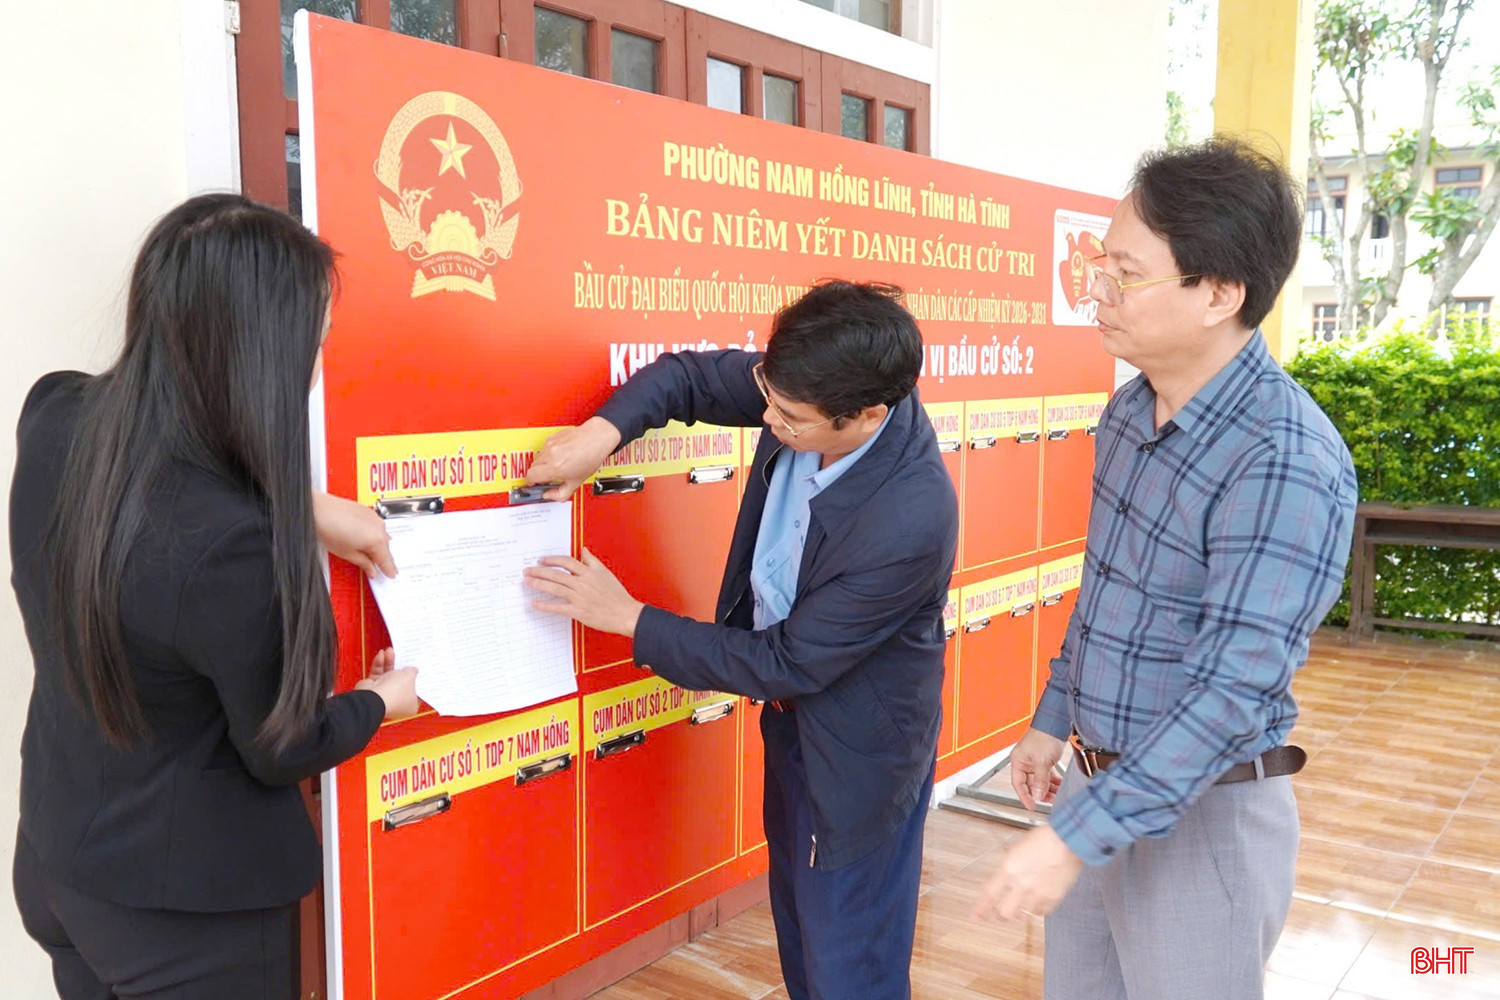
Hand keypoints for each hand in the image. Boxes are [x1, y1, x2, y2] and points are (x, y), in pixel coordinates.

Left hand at [313, 492, 396, 577]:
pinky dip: (372, 534)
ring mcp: (375, 518)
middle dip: (383, 558)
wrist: (318, 509)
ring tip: (367, 552)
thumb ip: (364, 564)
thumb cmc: (329, 528)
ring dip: (378, 545)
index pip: (388, 561)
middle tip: (378, 567)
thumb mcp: (347, 554)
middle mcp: (379, 528)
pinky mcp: (368, 511)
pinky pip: (376, 526)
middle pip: (386, 548)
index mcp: (377, 541)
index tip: (391, 575)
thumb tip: (371, 570)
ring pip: (382, 536)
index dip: (389, 571)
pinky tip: (362, 538)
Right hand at [355, 648, 418, 718]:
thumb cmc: (394, 692)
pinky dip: (379, 665)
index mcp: (411, 705)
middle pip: (401, 681)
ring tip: (389, 651)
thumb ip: (413, 671)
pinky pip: (378, 675)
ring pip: (388, 675)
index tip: (418, 668)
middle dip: (400, 666)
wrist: (372, 697)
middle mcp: (397, 702)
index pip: (417, 690)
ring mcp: (384, 696)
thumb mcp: (410, 676)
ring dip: (388, 662)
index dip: (418, 678)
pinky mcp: (373, 689)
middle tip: (403, 657)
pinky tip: (381, 655)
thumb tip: (413, 669)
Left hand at [523, 548, 644, 636]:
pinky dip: (545, 605)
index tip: (541, 560)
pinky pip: (558, 607)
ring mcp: (580, 597)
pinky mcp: (579, 611)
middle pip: (556, 574)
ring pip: (554, 588)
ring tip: (527, 581)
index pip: (566, 562)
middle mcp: (583, 583)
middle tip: (527, 570)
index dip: (551, 560)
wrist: (625, 613)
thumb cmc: (617, 595)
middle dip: (538, 571)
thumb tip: (583, 550)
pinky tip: (535, 603)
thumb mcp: (606, 573)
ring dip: (538, 584)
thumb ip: (592, 561)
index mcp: (589, 573)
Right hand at [526, 417, 622, 500]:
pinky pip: (543, 449)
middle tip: (548, 478)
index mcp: (555, 467)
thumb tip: (549, 495)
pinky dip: (547, 455)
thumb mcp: (576, 482)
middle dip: (538, 475)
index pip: (531, 477)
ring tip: (556, 466)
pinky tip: (559, 456)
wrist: (597, 438)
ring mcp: (550, 445)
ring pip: (537, 458)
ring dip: (542, 465)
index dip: (531, 483)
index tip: (534, 485)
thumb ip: (560, 494)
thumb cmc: (590, 457)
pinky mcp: (551, 437)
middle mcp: (550, 455)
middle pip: (532, 468)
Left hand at [972, 825, 1083, 921]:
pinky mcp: (1053, 899)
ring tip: (1025, 901)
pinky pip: (1041, 913)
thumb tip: (1006, 879)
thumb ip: (1010, 867)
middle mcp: (1020, 884)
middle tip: (1002, 913)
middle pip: (1005, 913)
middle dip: (1002, 915)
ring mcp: (1037, 894)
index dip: (981, 908)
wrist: (1068, 841)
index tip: (976, 917)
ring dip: (1022, 910)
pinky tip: (1039, 901)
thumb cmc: (1043, 839)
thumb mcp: (1018, 849)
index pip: (990, 894)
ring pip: (1023, 915)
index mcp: (1009, 869)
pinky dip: (1039, 909)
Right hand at [1010, 727, 1065, 810]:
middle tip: (1049, 800)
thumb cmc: (1044, 736)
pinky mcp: (1044, 760)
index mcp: (1018, 761)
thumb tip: (1038, 796)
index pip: (1018, 784)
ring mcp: (1034, 762)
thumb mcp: (1041, 762)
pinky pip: (1047, 775)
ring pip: (1040, 781)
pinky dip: (1053, 781)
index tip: (1032, 806)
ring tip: (1057, 795)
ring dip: (1048, 788)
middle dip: (1040, 793)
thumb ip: (1039, 780)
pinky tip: (1059, 786)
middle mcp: (1025, 762)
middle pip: (1030, 784)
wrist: (1055, 724)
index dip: (1025, 797)